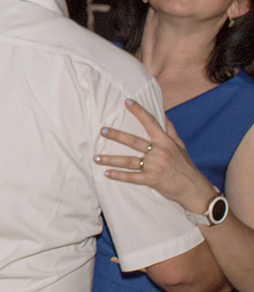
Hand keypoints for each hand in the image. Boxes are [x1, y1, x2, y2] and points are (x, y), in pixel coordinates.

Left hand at [95, 99, 216, 213]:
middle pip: (134, 141)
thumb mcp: (180, 146)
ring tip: (96, 158)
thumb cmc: (186, 166)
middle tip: (102, 131)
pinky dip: (119, 176)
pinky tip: (107, 174)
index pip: (151, 123)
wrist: (195, 189)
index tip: (127, 102)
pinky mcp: (153, 180)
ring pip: (129, 161)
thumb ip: (170, 130)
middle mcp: (160, 152)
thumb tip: (164, 114)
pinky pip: (133, 177)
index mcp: (165, 141)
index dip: (139, 111)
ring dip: (111, 159)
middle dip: (117, 136)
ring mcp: (156, 166)